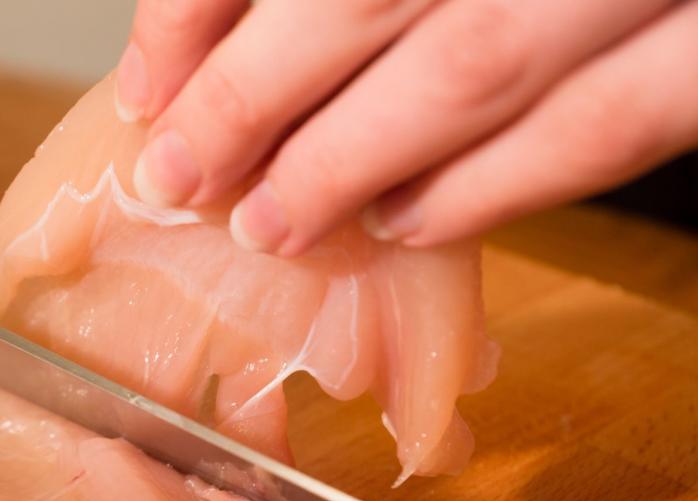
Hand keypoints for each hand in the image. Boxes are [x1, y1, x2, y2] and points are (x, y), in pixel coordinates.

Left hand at [115, 0, 697, 254]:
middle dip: (254, 95)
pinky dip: (498, 185)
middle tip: (184, 170)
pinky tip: (414, 220)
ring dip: (352, 158)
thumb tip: (227, 24)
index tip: (148, 79)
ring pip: (472, 67)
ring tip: (271, 221)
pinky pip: (610, 126)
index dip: (201, 4)